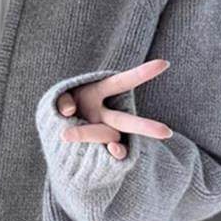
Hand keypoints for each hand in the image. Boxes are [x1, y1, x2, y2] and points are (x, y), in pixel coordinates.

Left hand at [57, 60, 173, 160]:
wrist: (54, 130)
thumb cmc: (62, 105)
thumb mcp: (58, 97)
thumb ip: (61, 99)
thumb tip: (66, 110)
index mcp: (98, 93)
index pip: (122, 82)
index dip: (141, 73)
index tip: (164, 63)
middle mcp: (105, 116)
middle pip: (126, 122)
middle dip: (144, 127)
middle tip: (165, 133)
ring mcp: (101, 134)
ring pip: (111, 140)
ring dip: (111, 145)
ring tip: (112, 149)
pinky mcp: (95, 151)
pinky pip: (106, 157)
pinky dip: (108, 156)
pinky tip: (110, 153)